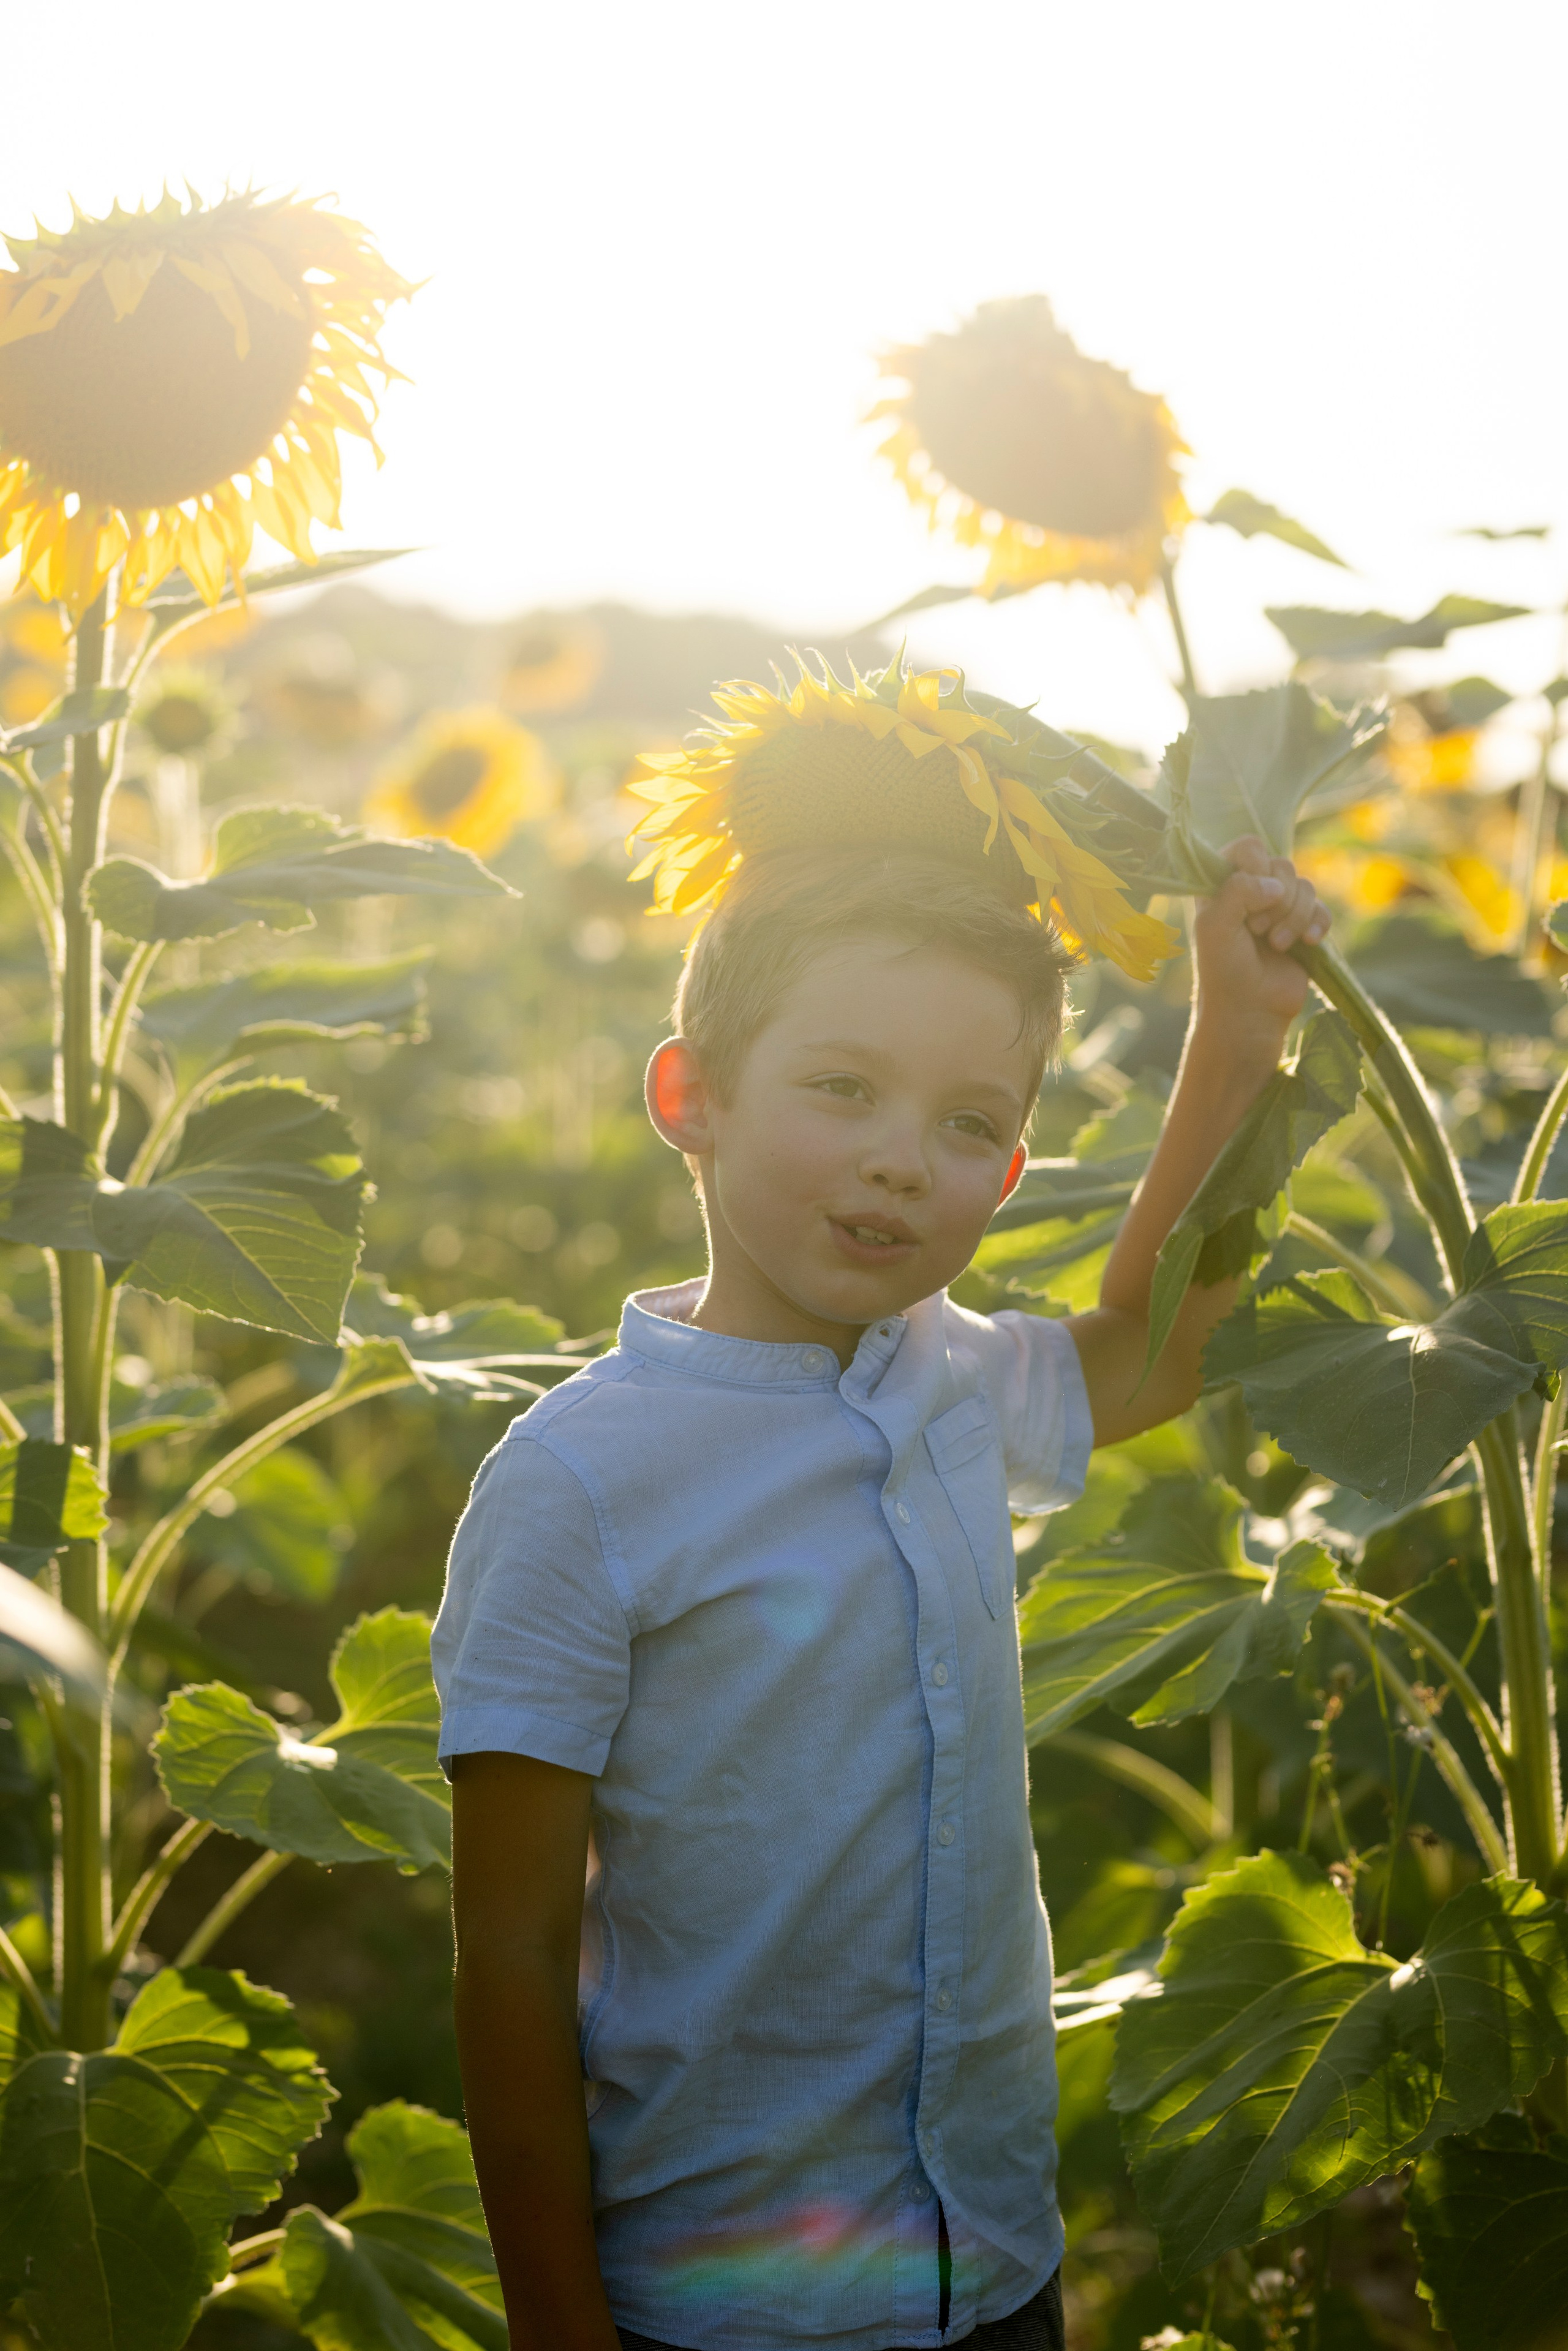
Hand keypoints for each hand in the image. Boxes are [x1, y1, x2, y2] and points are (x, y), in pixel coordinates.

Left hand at [1189, 835, 1329, 1072]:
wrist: (1250, 1011)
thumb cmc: (1224, 969)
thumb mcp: (1216, 926)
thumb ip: (1237, 891)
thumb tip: (1275, 884)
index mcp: (1224, 884)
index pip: (1248, 846)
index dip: (1255, 867)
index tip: (1248, 899)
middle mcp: (1253, 891)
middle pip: (1282, 864)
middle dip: (1275, 901)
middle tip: (1257, 930)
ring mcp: (1281, 908)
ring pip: (1305, 886)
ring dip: (1293, 918)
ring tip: (1277, 945)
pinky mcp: (1305, 927)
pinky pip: (1322, 908)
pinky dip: (1316, 924)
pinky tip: (1307, 943)